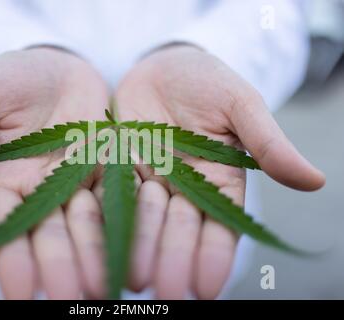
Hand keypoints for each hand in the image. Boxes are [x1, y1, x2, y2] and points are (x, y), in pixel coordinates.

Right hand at [0, 47, 109, 298]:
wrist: (61, 68)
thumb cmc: (16, 78)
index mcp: (7, 181)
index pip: (7, 226)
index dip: (11, 259)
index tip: (18, 293)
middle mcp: (43, 191)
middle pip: (50, 235)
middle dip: (59, 268)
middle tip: (70, 300)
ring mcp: (79, 183)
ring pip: (87, 226)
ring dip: (95, 257)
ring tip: (103, 289)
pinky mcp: (110, 170)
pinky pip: (120, 199)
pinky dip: (126, 224)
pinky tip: (134, 250)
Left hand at [116, 45, 324, 298]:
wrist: (162, 67)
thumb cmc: (208, 81)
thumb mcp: (240, 105)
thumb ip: (267, 143)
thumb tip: (315, 180)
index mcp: (219, 181)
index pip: (220, 225)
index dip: (214, 256)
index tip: (206, 287)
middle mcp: (183, 190)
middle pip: (178, 230)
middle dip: (172, 260)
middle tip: (164, 291)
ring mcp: (148, 181)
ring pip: (143, 221)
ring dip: (138, 249)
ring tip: (132, 279)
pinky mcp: (116, 169)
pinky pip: (109, 195)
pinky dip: (106, 219)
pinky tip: (101, 243)